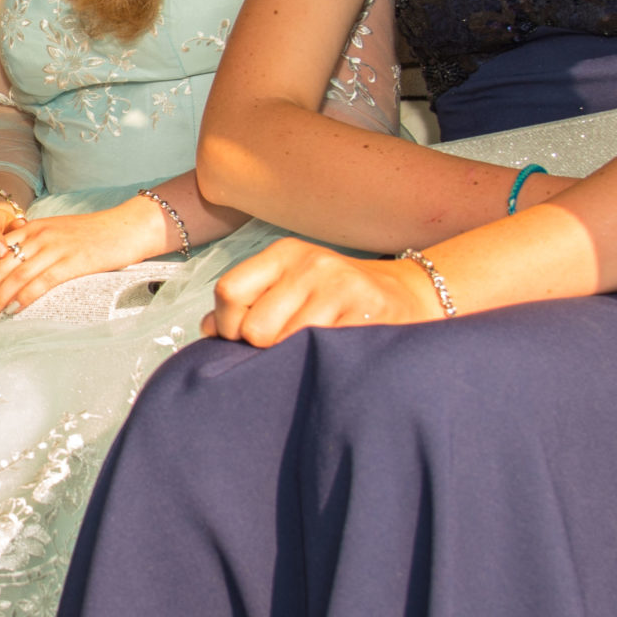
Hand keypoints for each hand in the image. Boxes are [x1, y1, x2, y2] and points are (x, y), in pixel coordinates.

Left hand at [0, 200, 169, 322]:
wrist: (128, 226)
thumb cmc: (94, 234)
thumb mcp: (57, 233)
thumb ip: (35, 245)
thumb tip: (13, 268)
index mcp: (31, 227)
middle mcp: (38, 235)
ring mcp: (54, 248)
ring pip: (14, 276)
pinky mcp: (72, 262)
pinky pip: (40, 282)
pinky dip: (23, 299)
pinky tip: (12, 312)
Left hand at [201, 238, 440, 346]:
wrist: (410, 294)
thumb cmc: (338, 297)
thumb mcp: (292, 284)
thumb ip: (250, 300)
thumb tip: (206, 329)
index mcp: (285, 253)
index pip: (229, 291)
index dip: (227, 325)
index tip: (240, 340)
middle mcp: (311, 264)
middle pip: (253, 326)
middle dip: (261, 348)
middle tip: (282, 350)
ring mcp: (341, 287)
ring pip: (284, 344)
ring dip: (292, 359)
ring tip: (308, 353)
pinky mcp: (367, 313)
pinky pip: (321, 352)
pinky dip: (319, 363)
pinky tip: (330, 357)